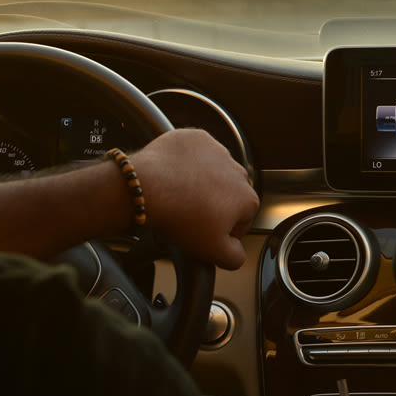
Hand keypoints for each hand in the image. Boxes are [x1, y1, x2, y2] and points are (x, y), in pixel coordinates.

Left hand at [131, 129, 258, 269]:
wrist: (147, 188)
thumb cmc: (180, 217)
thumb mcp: (214, 253)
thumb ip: (236, 258)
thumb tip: (238, 253)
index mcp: (247, 198)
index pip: (243, 219)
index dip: (224, 229)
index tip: (206, 231)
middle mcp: (238, 171)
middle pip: (229, 192)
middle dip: (215, 202)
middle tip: (191, 214)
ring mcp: (217, 151)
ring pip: (213, 170)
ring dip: (202, 181)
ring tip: (180, 194)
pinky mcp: (196, 138)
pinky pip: (196, 152)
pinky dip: (188, 161)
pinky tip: (175, 175)